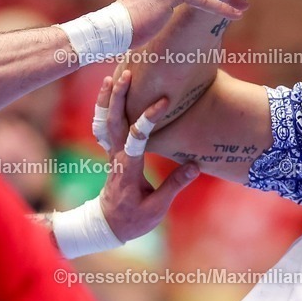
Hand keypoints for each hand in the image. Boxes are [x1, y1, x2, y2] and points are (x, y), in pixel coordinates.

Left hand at [92, 70, 198, 240]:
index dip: (149, 117)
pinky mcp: (113, 154)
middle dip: (120, 97)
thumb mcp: (156, 208)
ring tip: (112, 76)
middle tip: (127, 74)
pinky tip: (110, 95)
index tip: (164, 101)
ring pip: (105, 121)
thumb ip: (174, 185)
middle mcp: (116, 157)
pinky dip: (106, 109)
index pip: (137, 137)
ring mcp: (112, 154)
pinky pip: (105, 127)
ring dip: (108, 99)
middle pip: (114, 122)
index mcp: (128, 168)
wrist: (107, 226)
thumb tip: (195, 166)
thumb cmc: (132, 220)